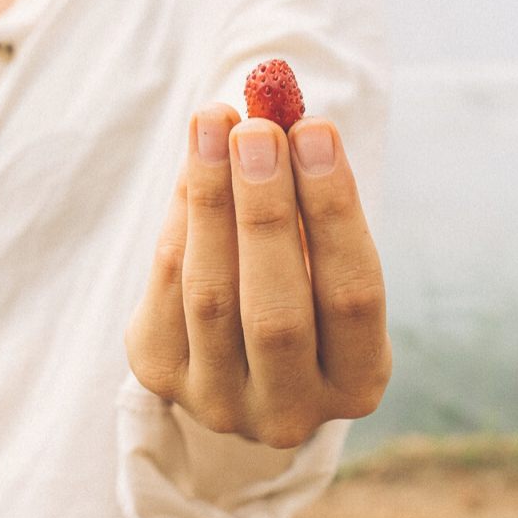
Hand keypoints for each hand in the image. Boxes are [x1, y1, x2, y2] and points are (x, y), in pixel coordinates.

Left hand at [124, 104, 389, 448]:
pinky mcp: (161, 379)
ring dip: (210, 198)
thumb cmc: (300, 276)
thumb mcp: (321, 249)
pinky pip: (166, 287)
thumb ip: (309, 192)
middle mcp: (290, 412)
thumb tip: (277, 105)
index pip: (352, 296)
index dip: (333, 211)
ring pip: (210, 295)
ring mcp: (220, 404)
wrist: (236, 348)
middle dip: (264, 209)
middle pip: (276, 310)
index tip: (316, 130)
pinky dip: (181, 216)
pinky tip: (196, 160)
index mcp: (356, 383)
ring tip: (215, 121)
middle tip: (257, 127)